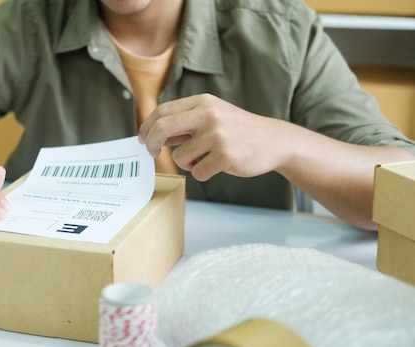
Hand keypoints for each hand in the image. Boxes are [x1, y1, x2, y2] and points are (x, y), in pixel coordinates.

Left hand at [138, 94, 289, 180]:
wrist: (274, 141)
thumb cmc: (238, 130)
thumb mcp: (212, 116)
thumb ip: (184, 123)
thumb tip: (152, 134)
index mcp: (203, 102)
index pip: (162, 111)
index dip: (147, 127)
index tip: (143, 139)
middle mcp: (209, 115)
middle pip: (162, 129)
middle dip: (151, 144)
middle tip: (151, 154)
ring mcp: (217, 135)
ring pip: (179, 157)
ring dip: (186, 163)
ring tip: (204, 159)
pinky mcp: (225, 156)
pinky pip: (197, 172)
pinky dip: (202, 173)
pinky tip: (216, 166)